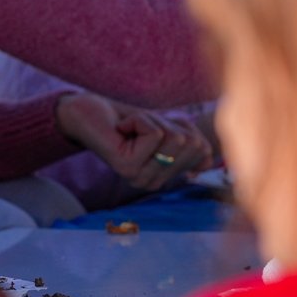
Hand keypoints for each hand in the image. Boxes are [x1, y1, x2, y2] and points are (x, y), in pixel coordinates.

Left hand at [54, 93, 213, 190]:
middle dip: (167, 124)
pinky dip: (139, 120)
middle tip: (141, 128)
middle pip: (189, 143)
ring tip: (131, 128)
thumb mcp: (169, 129)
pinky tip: (121, 129)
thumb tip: (206, 161)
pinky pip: (154, 133)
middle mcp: (153, 183)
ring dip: (152, 121)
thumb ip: (191, 143)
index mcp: (165, 177)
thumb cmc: (128, 120)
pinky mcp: (127, 166)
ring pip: (173, 137)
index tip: (156, 129)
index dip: (183, 127)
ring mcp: (140, 177)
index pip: (201, 149)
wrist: (89, 113)